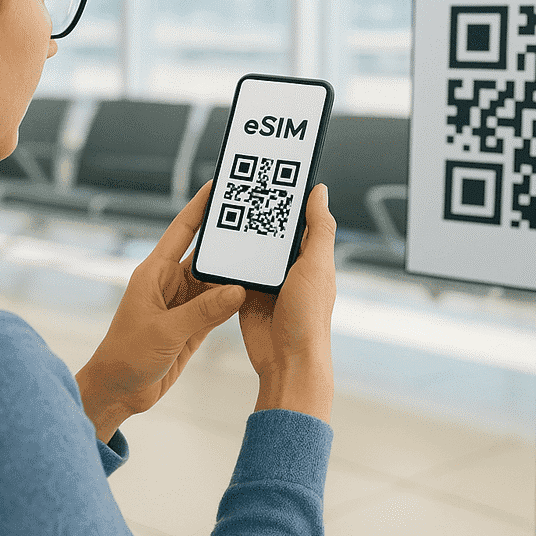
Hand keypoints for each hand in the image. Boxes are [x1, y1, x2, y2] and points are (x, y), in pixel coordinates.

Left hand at [75, 180, 246, 442]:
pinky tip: (254, 290)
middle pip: (205, 254)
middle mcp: (170, 283)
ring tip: (263, 255)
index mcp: (155, 273)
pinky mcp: (192, 324)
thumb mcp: (166, 331)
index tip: (219, 185)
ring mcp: (183, 304)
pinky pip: (218, 304)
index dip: (200, 206)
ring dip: (235, 272)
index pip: (182, 229)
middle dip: (228, 240)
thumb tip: (237, 289)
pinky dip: (235, 298)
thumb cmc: (126, 355)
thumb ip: (203, 311)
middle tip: (256, 220)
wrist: (119, 391)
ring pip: (216, 281)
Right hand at [238, 183, 336, 422]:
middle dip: (258, 212)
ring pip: (251, 248)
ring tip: (226, 210)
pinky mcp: (246, 293)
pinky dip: (226, 259)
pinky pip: (233, 270)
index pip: (300, 218)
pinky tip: (216, 244)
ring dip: (240, 235)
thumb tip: (320, 192)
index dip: (289, 197)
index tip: (274, 172)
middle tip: (241, 185)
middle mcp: (290, 266)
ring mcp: (267, 280)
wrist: (285, 362)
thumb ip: (319, 229)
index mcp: (311, 256)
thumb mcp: (316, 266)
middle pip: (271, 231)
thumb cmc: (309, 318)